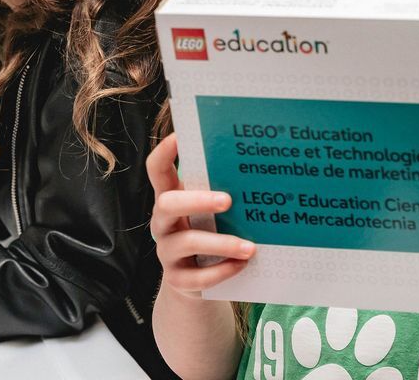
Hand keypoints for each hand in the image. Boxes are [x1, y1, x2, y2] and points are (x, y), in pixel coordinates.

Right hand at [148, 134, 254, 297]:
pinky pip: (197, 277)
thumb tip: (261, 168)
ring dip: (222, 243)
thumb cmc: (210, 233)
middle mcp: (163, 223)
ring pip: (187, 243)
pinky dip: (222, 271)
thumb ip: (221, 191)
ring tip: (250, 247)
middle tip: (228, 201)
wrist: (196, 282)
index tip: (180, 135)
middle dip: (197, 200)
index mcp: (171, 198)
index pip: (157, 170)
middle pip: (167, 204)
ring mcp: (167, 252)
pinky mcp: (177, 280)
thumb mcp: (210, 211)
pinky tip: (242, 265)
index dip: (163, 152)